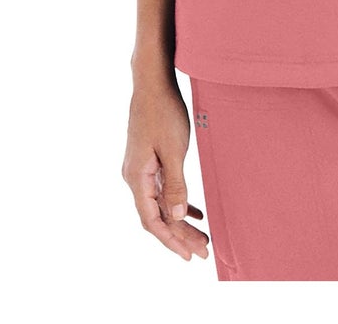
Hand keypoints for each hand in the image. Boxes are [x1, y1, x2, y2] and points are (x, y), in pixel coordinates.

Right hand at [121, 77, 210, 260]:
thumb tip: (177, 217)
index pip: (152, 221)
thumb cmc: (163, 112)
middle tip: (203, 250)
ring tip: (201, 235)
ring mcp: (140, 168)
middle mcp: (134, 176)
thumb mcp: (174, 150)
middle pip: (156, 216)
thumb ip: (175, 185)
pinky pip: (161, 189)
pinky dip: (176, 201)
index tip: (190, 255)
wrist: (152, 82)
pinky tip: (192, 210)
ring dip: (179, 220)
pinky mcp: (147, 159)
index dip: (172, 240)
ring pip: (160, 203)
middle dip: (179, 235)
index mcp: (137, 177)